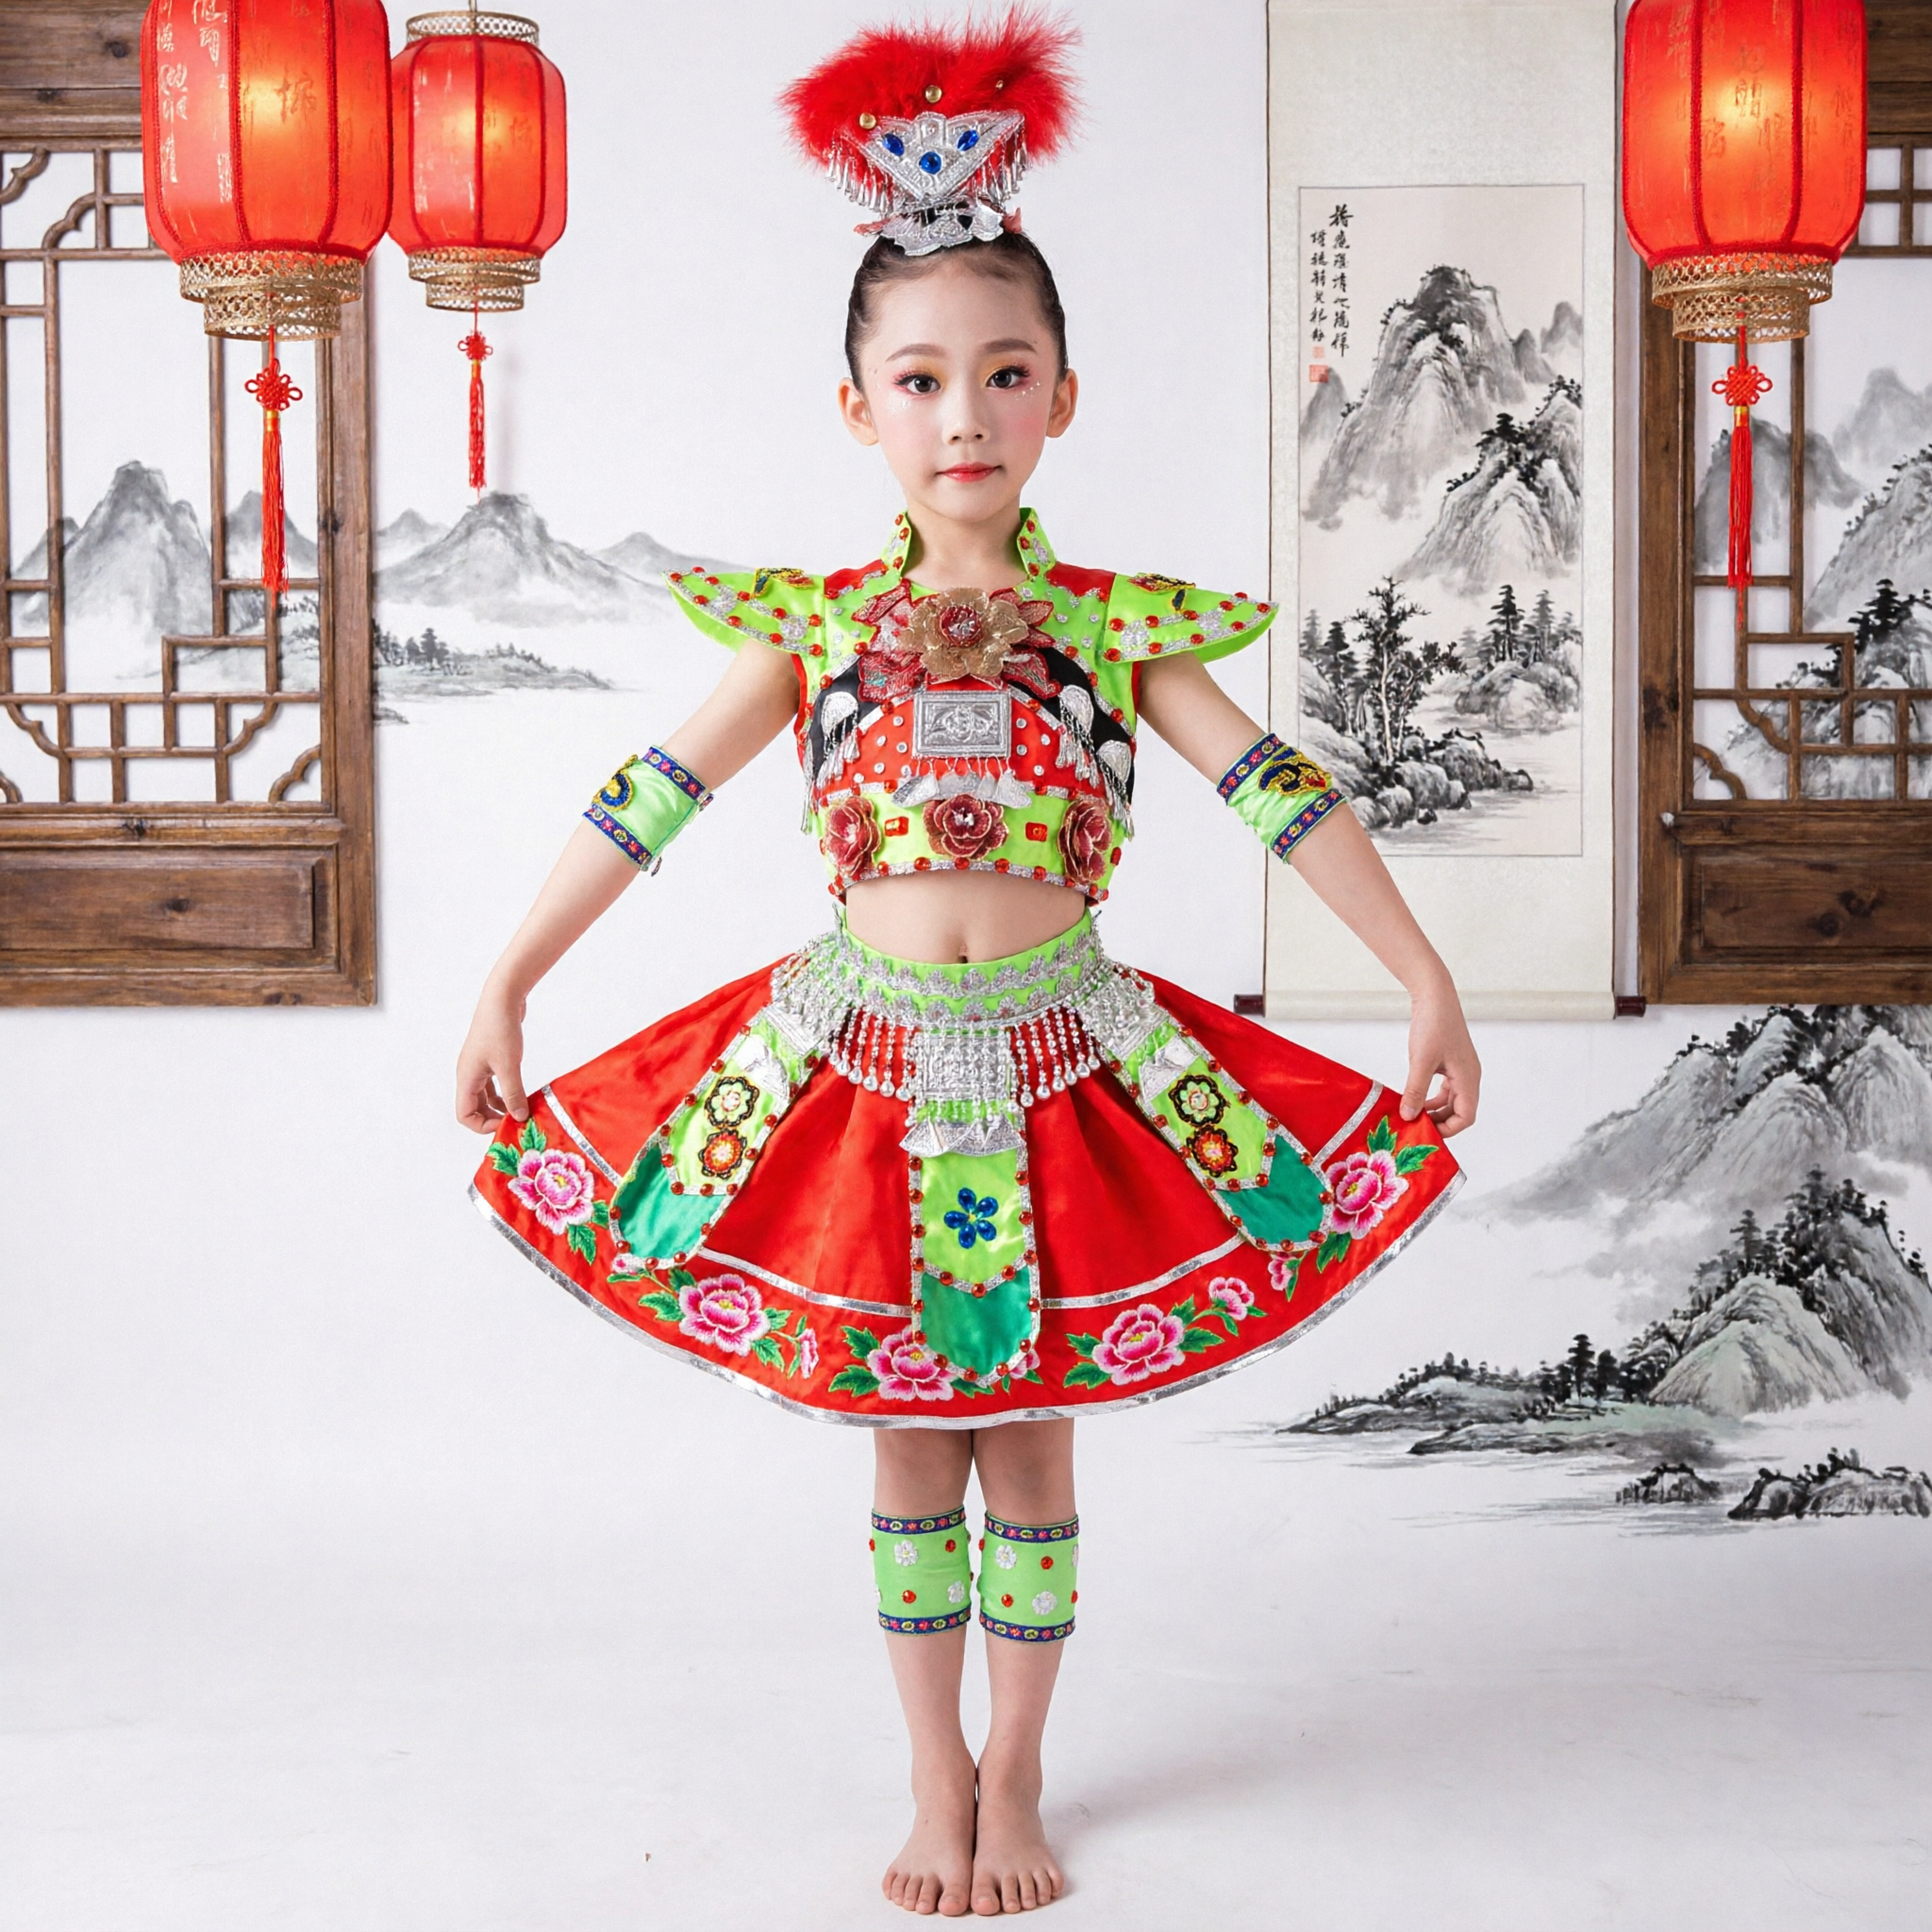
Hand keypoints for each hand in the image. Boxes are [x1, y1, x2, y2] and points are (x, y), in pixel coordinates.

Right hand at [455, 981, 529, 1133]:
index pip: (464, 1114)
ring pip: (485, 1097)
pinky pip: (493, 1084)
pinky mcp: (490, 1059)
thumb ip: (514, 1094)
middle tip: (517, 1121)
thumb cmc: (500, 1029)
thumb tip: (519, 1117)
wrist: (502, 998)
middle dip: (493, 1118)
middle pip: (475, 1108)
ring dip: (501, 1106)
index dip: (482, 1125)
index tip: (507, 1122)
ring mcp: (478, 1066)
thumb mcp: (509, 1066)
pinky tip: (521, 1094)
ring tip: (522, 1110)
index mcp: (466, 1078)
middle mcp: (468, 1074)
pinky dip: (505, 1092)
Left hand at [1401, 976, 1479, 1136]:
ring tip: (1411, 1113)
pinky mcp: (1450, 1062)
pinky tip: (1413, 1096)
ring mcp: (1461, 1069)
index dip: (1448, 1130)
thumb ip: (1415, 1090)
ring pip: (1451, 1101)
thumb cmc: (1433, 1024)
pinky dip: (1431, 1096)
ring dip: (1434, 1110)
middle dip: (1439, 1122)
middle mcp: (1469, 1076)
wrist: (1434, 995)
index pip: (1466, 1117)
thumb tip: (1409, 1116)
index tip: (1424, 1133)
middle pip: (1459, 1112)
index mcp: (1468, 1078)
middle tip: (1414, 1127)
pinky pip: (1445, 1088)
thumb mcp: (1421, 1060)